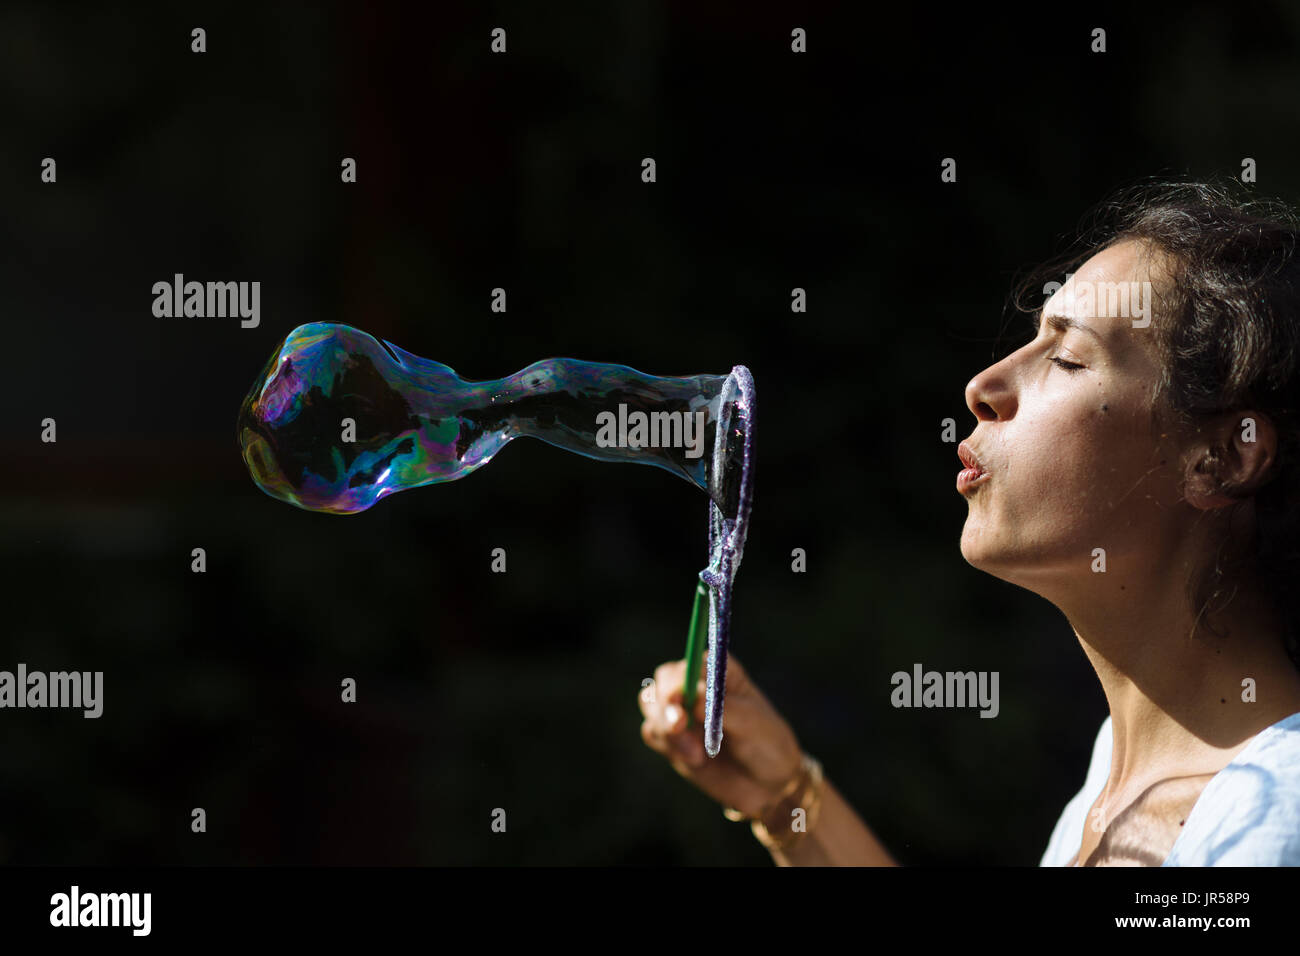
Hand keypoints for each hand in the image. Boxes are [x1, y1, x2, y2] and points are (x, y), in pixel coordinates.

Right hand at [638, 655, 803, 818]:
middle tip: (681, 726)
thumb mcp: (752, 724)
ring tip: (697, 754)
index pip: (692, 663)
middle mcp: (696, 686)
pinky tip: (696, 761)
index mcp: (720, 672)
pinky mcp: (671, 737)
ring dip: (666, 728)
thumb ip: (722, 710)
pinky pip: (651, 732)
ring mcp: (681, 711)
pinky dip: (667, 746)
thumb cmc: (766, 743)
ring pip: (651, 704)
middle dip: (666, 702)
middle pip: (663, 679)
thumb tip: (693, 698)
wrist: (768, 783)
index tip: (681, 698)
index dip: (682, 678)